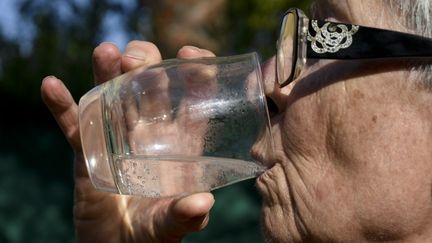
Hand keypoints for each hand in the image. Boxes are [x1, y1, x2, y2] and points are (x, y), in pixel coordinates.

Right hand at [41, 41, 215, 242]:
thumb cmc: (155, 231)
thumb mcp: (174, 223)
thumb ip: (188, 214)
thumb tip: (201, 203)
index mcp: (180, 141)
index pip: (193, 96)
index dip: (195, 70)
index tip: (190, 56)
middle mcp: (149, 132)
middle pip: (149, 86)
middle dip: (146, 65)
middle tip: (137, 60)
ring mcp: (117, 138)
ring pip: (111, 97)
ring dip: (106, 72)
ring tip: (105, 51)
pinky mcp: (88, 152)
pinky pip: (74, 126)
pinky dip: (63, 108)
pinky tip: (52, 86)